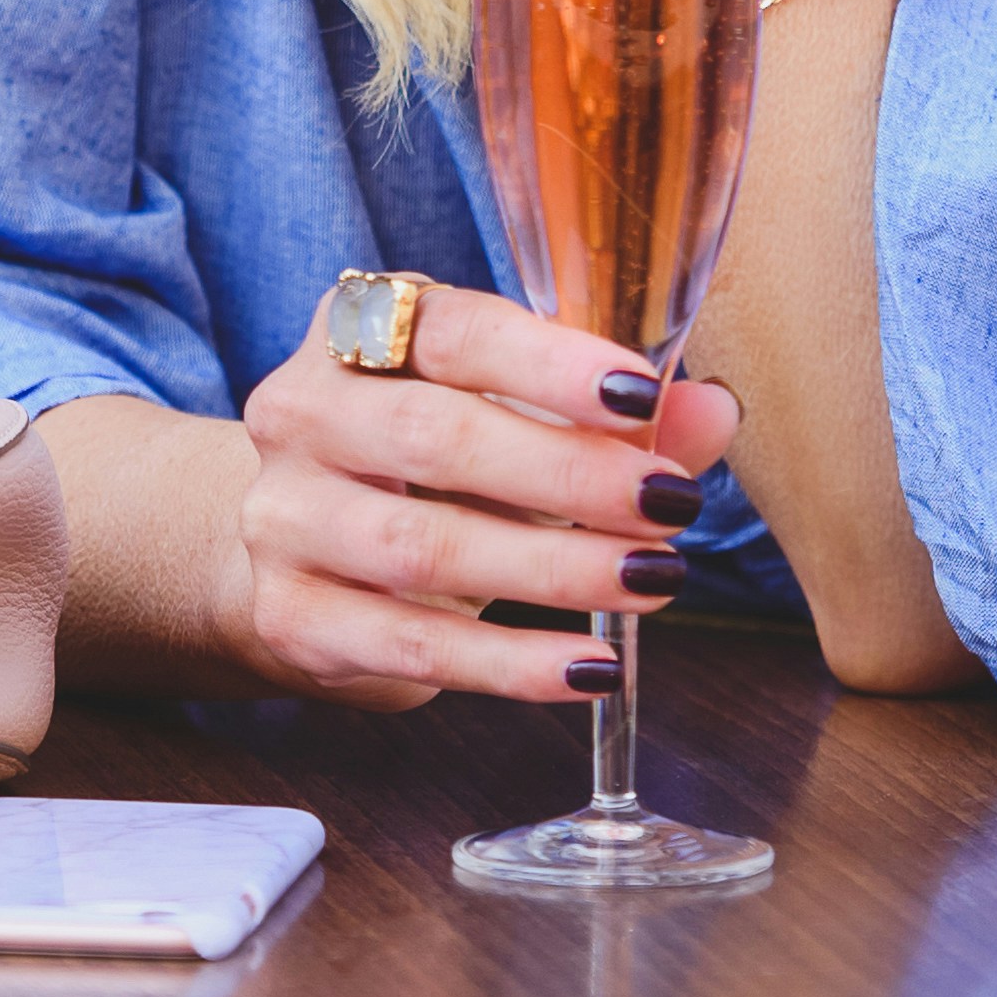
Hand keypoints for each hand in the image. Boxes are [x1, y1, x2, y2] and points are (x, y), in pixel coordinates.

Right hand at [230, 284, 747, 708]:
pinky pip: (411, 645)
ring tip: (651, 579)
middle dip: (568, 474)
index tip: (642, 396)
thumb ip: (614, 415)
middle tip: (668, 504)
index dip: (549, 364)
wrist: (302, 548)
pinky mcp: (291, 616)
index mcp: (361, 332)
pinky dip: (510, 662)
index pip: (454, 332)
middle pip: (435, 438)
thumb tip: (712, 411)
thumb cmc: (431, 465)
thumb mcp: (515, 418)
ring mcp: (285, 517)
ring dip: (554, 568)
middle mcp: (303, 412)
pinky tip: (590, 665)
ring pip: (424, 547)